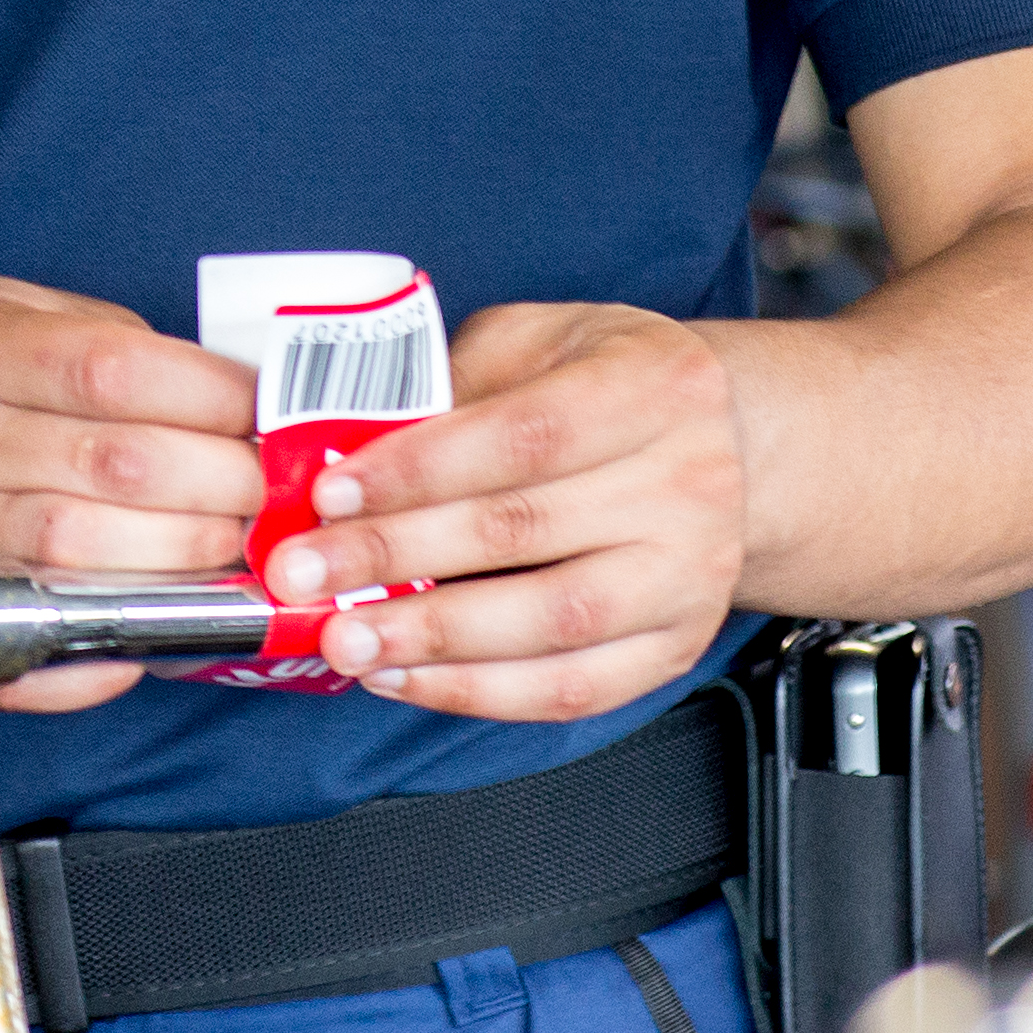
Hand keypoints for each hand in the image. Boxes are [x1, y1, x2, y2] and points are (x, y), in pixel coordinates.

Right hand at [0, 278, 259, 709]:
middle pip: (117, 469)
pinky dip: (108, 641)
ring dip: (184, 559)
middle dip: (221, 486)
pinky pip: (33, 634)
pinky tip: (156, 622)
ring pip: (84, 557)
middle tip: (266, 490)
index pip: (115, 373)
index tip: (264, 414)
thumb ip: (112, 343)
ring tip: (230, 547)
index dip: (212, 398)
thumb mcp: (10, 305)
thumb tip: (230, 405)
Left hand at [260, 303, 745, 723]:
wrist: (726, 447)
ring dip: (433, 639)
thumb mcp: (542, 340)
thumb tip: (351, 444)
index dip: (417, 469)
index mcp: (657, 387)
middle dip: (396, 557)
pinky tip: (407, 677)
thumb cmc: (611, 385)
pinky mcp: (676, 648)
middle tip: (306, 574)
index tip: (330, 494)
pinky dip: (481, 692)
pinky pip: (573, 689)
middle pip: (523, 530)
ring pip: (552, 622)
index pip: (522, 436)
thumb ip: (458, 382)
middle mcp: (689, 484)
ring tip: (348, 638)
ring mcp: (691, 575)